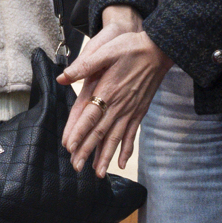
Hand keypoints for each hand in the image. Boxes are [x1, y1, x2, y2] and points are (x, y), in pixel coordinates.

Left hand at [58, 4, 170, 176]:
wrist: (159, 50)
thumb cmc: (130, 48)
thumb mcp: (106, 51)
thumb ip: (84, 65)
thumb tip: (62, 77)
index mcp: (108, 90)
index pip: (90, 116)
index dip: (79, 133)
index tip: (70, 148)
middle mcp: (119, 105)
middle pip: (100, 132)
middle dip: (87, 151)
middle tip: (76, 168)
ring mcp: (131, 111)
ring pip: (115, 138)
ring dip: (105, 156)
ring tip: (98, 174)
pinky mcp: (140, 112)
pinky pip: (131, 135)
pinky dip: (126, 150)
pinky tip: (121, 163)